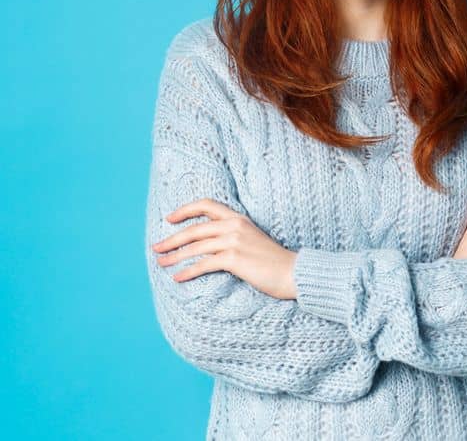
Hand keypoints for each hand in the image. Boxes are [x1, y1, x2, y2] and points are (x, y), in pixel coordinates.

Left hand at [151, 199, 299, 299]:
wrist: (293, 272)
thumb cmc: (274, 261)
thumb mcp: (253, 239)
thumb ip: (234, 236)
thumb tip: (209, 244)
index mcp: (239, 219)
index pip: (207, 204)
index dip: (185, 209)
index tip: (169, 218)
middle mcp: (235, 226)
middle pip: (194, 229)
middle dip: (172, 239)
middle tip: (156, 247)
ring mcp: (234, 241)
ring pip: (195, 247)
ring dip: (174, 256)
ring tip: (161, 263)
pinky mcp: (234, 258)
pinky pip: (203, 264)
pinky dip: (187, 271)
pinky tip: (178, 277)